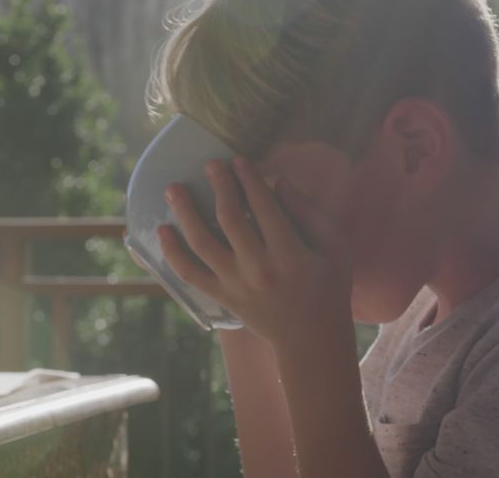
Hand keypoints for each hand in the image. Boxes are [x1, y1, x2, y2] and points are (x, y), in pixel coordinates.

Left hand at [158, 157, 352, 352]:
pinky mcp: (222, 297)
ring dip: (185, 213)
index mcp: (290, 254)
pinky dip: (172, 253)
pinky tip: (162, 230)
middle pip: (230, 219)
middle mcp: (259, 269)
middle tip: (210, 164)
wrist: (311, 338)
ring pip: (202, 243)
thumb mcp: (335, 247)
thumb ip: (311, 212)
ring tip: (173, 189)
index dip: (249, 180)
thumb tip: (278, 182)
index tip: (238, 160)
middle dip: (219, 186)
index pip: (264, 208)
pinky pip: (190, 273)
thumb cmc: (329, 286)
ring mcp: (236, 285)